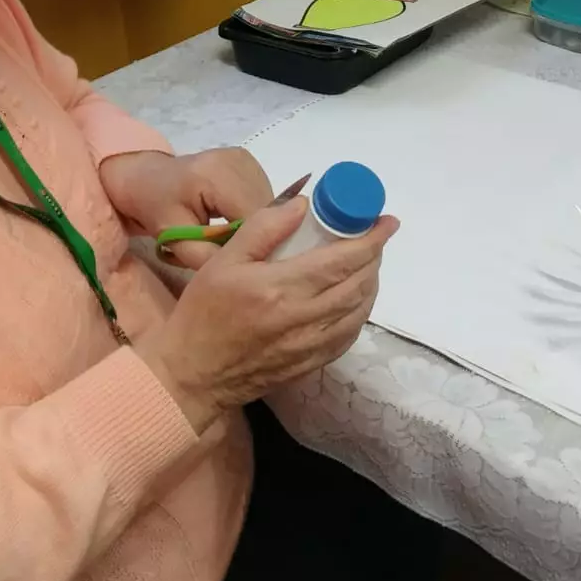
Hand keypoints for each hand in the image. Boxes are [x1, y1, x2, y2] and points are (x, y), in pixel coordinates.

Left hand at [100, 148, 272, 266]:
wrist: (145, 177)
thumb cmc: (154, 207)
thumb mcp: (174, 238)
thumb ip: (207, 257)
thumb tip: (244, 273)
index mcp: (215, 176)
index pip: (252, 219)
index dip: (252, 245)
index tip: (244, 267)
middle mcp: (238, 161)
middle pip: (264, 211)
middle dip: (253, 237)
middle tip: (234, 255)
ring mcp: (246, 159)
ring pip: (268, 205)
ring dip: (255, 226)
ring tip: (230, 237)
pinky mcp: (249, 162)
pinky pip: (262, 196)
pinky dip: (252, 213)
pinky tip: (233, 220)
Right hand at [134, 198, 399, 432]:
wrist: (192, 375)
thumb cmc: (203, 313)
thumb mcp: (223, 261)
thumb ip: (263, 229)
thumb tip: (303, 205)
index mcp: (281, 288)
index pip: (342, 260)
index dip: (372, 239)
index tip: (387, 222)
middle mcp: (302, 318)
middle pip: (358, 283)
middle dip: (374, 257)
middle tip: (373, 237)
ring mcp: (310, 345)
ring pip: (359, 310)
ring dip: (371, 283)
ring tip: (367, 263)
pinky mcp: (310, 363)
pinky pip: (349, 335)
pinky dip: (360, 312)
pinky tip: (354, 299)